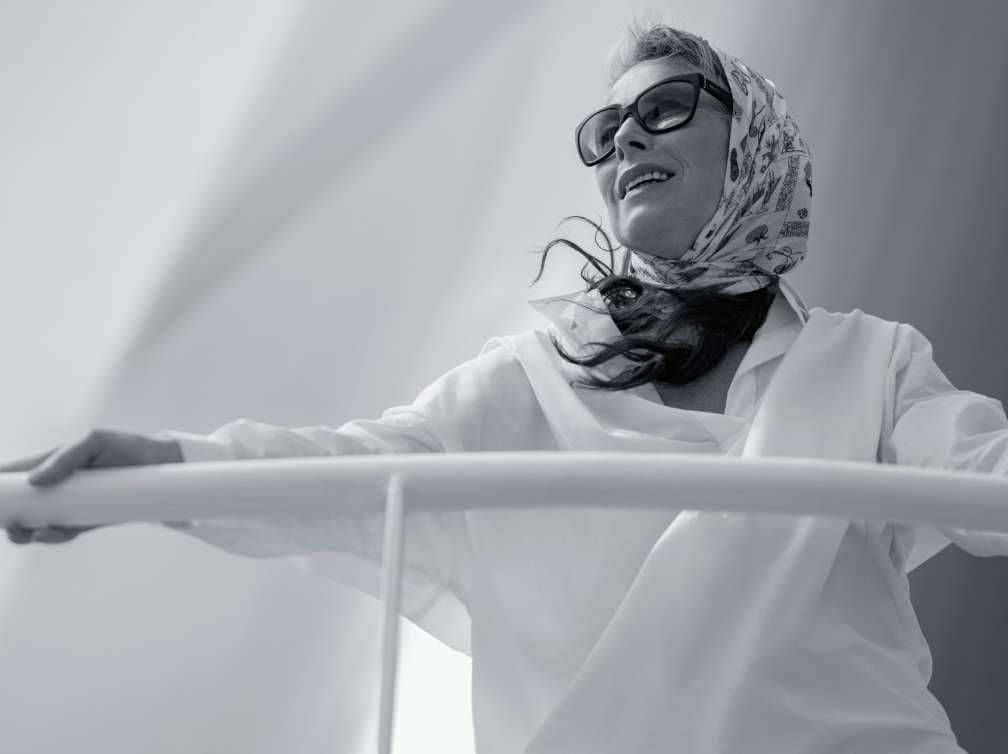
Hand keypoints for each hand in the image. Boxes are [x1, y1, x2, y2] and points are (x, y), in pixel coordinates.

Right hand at [1, 429, 182, 544]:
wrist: (160, 466)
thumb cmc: (125, 447)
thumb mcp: (93, 442)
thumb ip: (64, 457)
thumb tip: (34, 481)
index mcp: (50, 462)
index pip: (13, 473)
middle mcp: (55, 485)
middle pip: (17, 505)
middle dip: (8, 517)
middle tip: (12, 524)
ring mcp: (68, 504)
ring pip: (33, 523)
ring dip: (25, 532)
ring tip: (29, 532)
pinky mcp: (85, 520)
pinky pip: (60, 533)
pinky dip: (51, 537)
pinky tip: (49, 534)